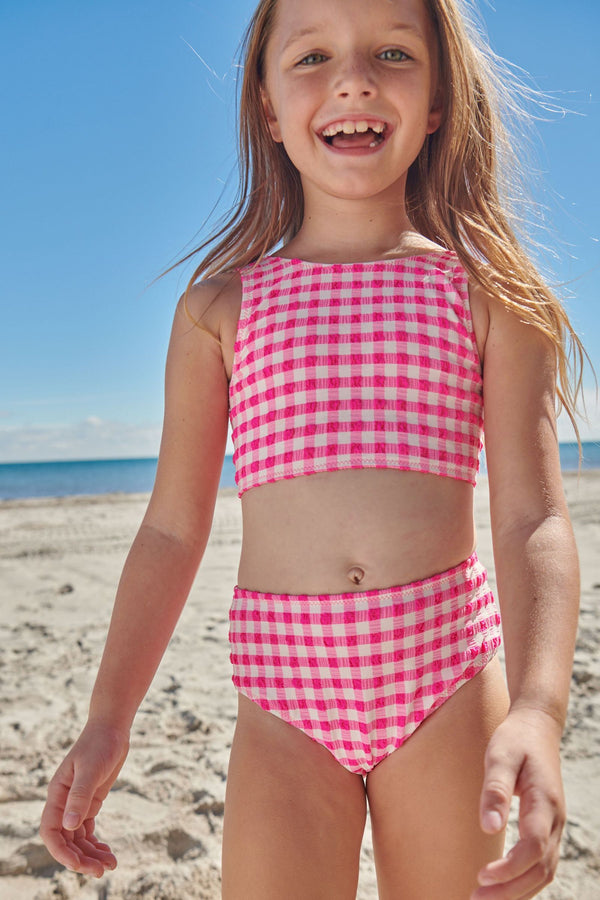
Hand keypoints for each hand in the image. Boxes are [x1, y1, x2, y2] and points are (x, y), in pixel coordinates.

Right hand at [40, 721, 129, 876]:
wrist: (112, 728)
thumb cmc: (99, 744)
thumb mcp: (91, 769)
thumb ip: (80, 797)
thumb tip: (70, 826)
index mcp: (57, 794)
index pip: (51, 831)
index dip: (60, 851)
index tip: (78, 864)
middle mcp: (64, 802)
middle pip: (65, 840)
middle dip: (80, 858)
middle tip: (101, 871)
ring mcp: (77, 803)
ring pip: (78, 838)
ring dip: (90, 854)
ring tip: (111, 865)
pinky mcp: (90, 801)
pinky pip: (87, 830)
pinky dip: (95, 843)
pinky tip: (108, 852)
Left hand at [471, 706, 565, 899]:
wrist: (537, 727)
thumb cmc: (515, 739)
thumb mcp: (499, 756)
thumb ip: (496, 791)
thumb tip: (489, 828)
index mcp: (545, 802)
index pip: (533, 847)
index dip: (510, 869)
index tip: (481, 878)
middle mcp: (555, 819)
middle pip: (541, 869)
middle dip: (510, 890)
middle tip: (475, 899)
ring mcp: (555, 825)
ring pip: (545, 871)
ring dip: (517, 891)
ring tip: (484, 899)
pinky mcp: (547, 827)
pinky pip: (542, 863)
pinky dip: (525, 881)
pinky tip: (502, 888)